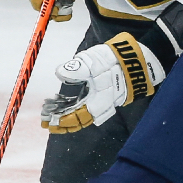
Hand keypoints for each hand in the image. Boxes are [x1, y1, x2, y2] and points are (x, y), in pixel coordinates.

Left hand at [41, 32, 164, 132]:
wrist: (135, 59)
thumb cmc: (115, 61)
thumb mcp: (95, 62)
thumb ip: (77, 68)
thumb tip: (60, 73)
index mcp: (96, 101)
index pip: (77, 118)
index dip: (62, 122)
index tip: (48, 122)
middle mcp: (99, 105)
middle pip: (79, 121)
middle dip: (62, 123)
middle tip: (46, 123)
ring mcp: (102, 101)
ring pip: (82, 116)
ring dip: (67, 118)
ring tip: (53, 117)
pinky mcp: (102, 95)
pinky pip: (86, 108)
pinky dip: (74, 108)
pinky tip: (65, 103)